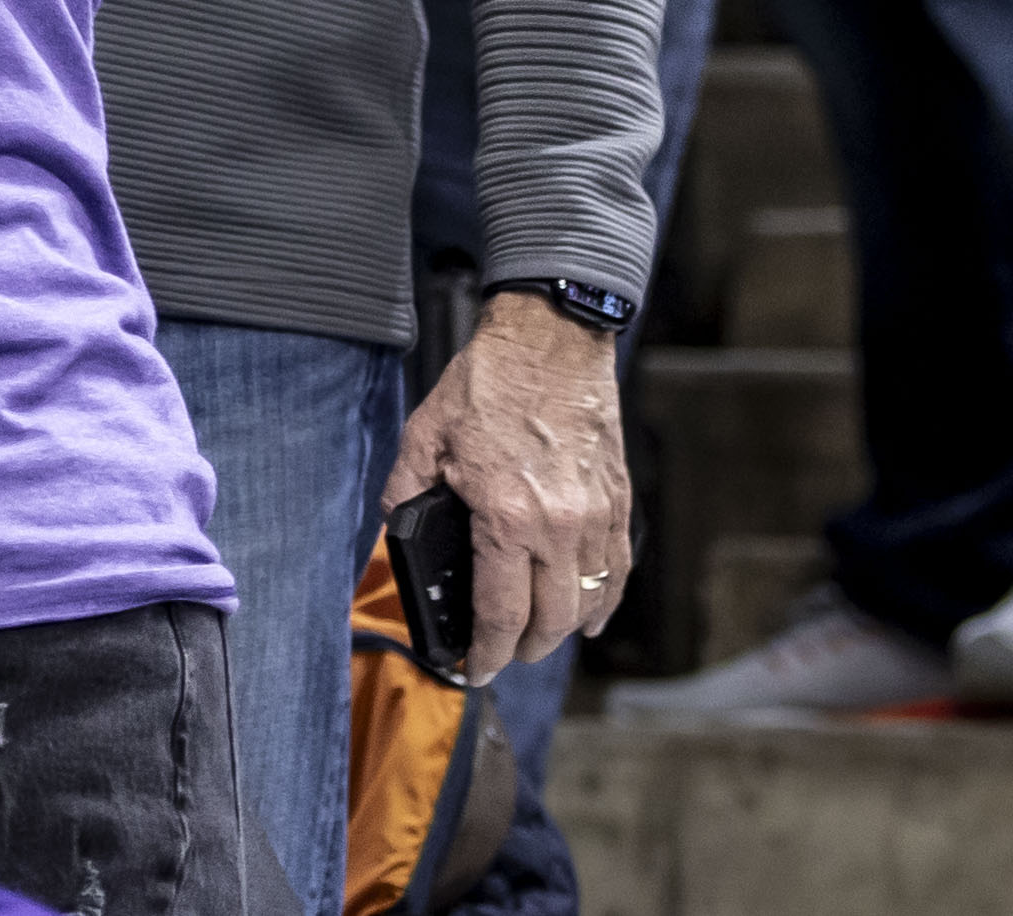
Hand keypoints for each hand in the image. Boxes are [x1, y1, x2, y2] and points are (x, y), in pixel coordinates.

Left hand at [384, 291, 631, 678]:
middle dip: (524, 650)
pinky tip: (590, 613)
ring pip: (589, 601)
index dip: (486, 652)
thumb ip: (406, 493)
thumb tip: (395, 533)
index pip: (500, 613)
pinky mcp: (618, 502)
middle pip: (551, 621)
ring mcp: (595, 517)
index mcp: (506, 518)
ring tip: (538, 640)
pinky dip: (604, 599)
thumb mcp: (424, 437)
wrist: (550, 342)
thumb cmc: (485, 386)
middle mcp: (559, 528)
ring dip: (565, 631)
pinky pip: (617, 569)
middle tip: (501, 657)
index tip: (474, 669)